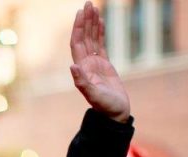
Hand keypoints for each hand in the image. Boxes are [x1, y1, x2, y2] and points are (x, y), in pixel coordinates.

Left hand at [69, 1, 129, 122]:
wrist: (115, 114)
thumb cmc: (105, 107)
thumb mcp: (94, 95)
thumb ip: (83, 82)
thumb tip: (72, 67)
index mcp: (82, 69)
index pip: (77, 44)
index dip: (78, 28)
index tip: (81, 13)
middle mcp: (86, 64)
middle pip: (84, 38)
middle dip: (85, 21)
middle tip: (88, 3)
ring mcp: (95, 64)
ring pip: (92, 39)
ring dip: (92, 24)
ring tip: (93, 7)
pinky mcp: (105, 65)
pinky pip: (101, 44)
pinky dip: (100, 33)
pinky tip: (101, 22)